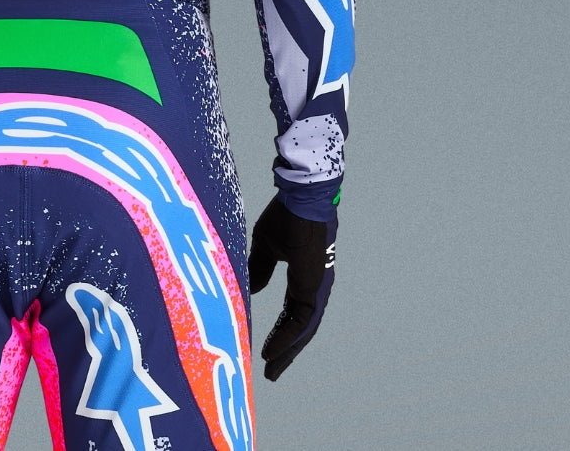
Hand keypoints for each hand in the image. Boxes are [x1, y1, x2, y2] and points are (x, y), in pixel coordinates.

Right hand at [247, 196, 336, 380]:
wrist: (300, 197)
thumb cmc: (285, 215)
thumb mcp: (265, 246)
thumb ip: (261, 269)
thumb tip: (253, 291)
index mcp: (303, 275)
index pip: (292, 312)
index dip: (280, 332)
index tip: (266, 350)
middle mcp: (313, 286)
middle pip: (300, 328)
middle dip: (285, 350)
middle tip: (271, 372)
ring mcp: (316, 287)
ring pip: (303, 329)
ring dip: (287, 350)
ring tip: (271, 369)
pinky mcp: (314, 286)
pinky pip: (302, 321)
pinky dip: (288, 338)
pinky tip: (273, 351)